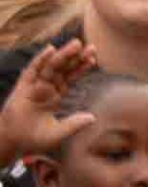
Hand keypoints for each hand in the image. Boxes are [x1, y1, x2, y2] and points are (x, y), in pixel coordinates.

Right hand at [0, 39, 97, 165]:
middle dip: (77, 58)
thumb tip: (93, 117)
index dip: (81, 68)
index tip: (94, 58)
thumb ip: (74, 124)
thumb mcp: (59, 133)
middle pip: (64, 69)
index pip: (71, 78)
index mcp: (55, 96)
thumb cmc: (35, 139)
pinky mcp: (22, 88)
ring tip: (77, 44)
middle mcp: (45, 88)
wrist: (13, 142)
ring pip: (51, 67)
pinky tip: (51, 50)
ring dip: (64, 55)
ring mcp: (34, 86)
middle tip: (92, 47)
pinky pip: (32, 71)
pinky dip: (41, 60)